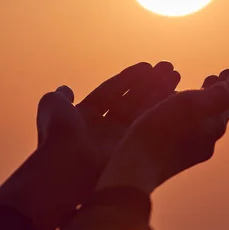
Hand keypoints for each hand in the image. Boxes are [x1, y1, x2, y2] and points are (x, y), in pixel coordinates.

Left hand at [36, 61, 180, 164]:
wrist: (69, 163)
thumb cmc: (58, 133)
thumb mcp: (52, 106)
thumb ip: (60, 97)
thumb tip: (65, 90)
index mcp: (85, 117)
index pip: (110, 93)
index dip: (128, 79)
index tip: (147, 66)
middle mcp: (104, 129)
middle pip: (130, 101)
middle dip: (149, 84)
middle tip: (168, 68)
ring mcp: (118, 141)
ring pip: (142, 111)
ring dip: (159, 91)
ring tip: (175, 74)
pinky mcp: (132, 150)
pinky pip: (148, 125)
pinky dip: (161, 109)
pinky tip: (176, 94)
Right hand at [97, 69, 228, 193]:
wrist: (137, 167)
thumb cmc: (164, 131)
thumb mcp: (193, 105)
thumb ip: (218, 95)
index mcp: (215, 125)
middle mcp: (207, 138)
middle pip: (218, 110)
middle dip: (220, 91)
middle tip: (221, 75)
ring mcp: (190, 147)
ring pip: (203, 118)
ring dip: (205, 100)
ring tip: (203, 86)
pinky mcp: (173, 153)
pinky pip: (189, 125)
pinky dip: (189, 111)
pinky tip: (177, 107)